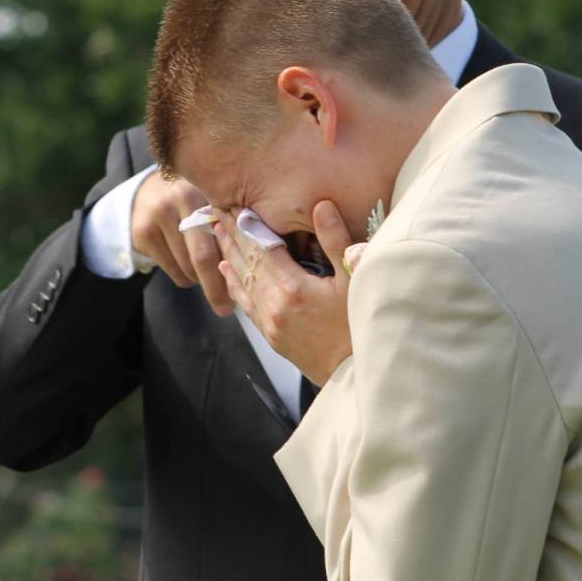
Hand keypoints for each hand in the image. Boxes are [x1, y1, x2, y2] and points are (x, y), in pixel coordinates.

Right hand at [131, 172, 233, 315]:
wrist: (147, 191)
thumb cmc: (191, 204)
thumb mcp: (211, 205)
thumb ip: (229, 227)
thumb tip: (250, 269)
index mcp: (206, 192)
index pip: (225, 236)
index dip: (237, 264)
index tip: (246, 288)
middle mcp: (180, 200)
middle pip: (202, 256)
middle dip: (216, 287)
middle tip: (225, 308)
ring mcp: (158, 216)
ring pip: (187, 268)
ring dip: (200, 280)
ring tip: (206, 277)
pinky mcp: (142, 233)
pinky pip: (172, 270)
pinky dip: (184, 278)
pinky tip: (187, 268)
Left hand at [216, 200, 355, 384]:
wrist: (358, 375)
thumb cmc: (362, 326)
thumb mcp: (354, 280)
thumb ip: (336, 241)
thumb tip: (321, 205)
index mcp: (292, 288)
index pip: (260, 247)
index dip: (246, 224)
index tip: (234, 205)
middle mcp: (274, 305)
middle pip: (246, 262)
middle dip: (232, 234)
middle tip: (219, 210)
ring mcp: (270, 323)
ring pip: (241, 282)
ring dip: (229, 255)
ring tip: (219, 232)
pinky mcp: (272, 337)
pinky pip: (246, 304)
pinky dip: (234, 283)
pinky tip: (227, 271)